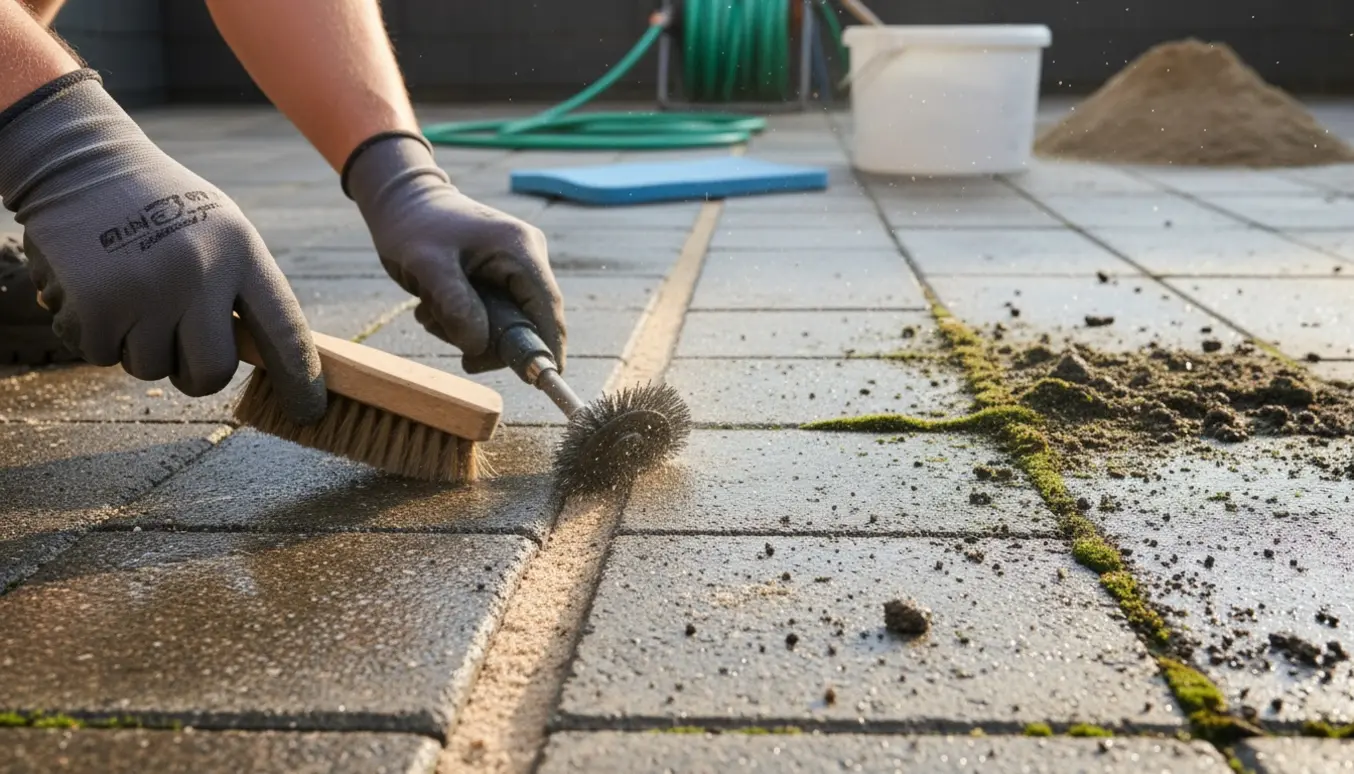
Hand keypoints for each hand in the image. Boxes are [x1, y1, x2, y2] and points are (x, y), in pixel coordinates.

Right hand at [0, 71, 325, 424]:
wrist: (79, 161)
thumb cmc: (160, 204)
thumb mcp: (221, 230)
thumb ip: (241, 288)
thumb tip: (268, 358)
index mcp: (240, 252)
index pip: (284, 330)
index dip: (300, 379)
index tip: (309, 411)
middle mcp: (200, 272)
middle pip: (212, 373)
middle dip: (194, 374)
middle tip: (178, 346)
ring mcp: (146, 290)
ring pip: (150, 368)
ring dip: (136, 344)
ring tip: (129, 290)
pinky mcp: (94, 304)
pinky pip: (100, 356)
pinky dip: (93, 334)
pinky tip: (94, 288)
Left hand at [345, 133, 566, 373]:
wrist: (401, 200)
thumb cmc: (412, 225)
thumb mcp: (427, 265)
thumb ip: (456, 305)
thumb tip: (479, 347)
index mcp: (520, 249)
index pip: (547, 308)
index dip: (547, 347)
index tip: (543, 380)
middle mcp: (527, 256)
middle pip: (529, 320)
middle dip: (492, 341)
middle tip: (455, 351)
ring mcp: (515, 264)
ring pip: (508, 321)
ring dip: (470, 331)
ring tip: (432, 314)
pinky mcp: (500, 273)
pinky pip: (494, 312)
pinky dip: (465, 321)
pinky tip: (435, 307)